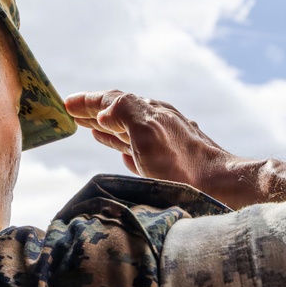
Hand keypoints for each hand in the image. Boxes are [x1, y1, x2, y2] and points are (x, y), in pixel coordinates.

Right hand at [64, 90, 237, 193]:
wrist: (218, 186)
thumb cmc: (182, 164)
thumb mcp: (148, 130)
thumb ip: (125, 112)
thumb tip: (104, 113)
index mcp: (149, 112)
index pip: (112, 100)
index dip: (88, 101)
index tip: (66, 103)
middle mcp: (156, 122)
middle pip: (118, 112)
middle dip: (94, 111)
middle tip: (71, 111)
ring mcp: (162, 142)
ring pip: (127, 129)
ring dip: (105, 126)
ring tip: (88, 126)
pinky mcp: (167, 163)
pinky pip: (136, 146)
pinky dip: (120, 142)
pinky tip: (116, 147)